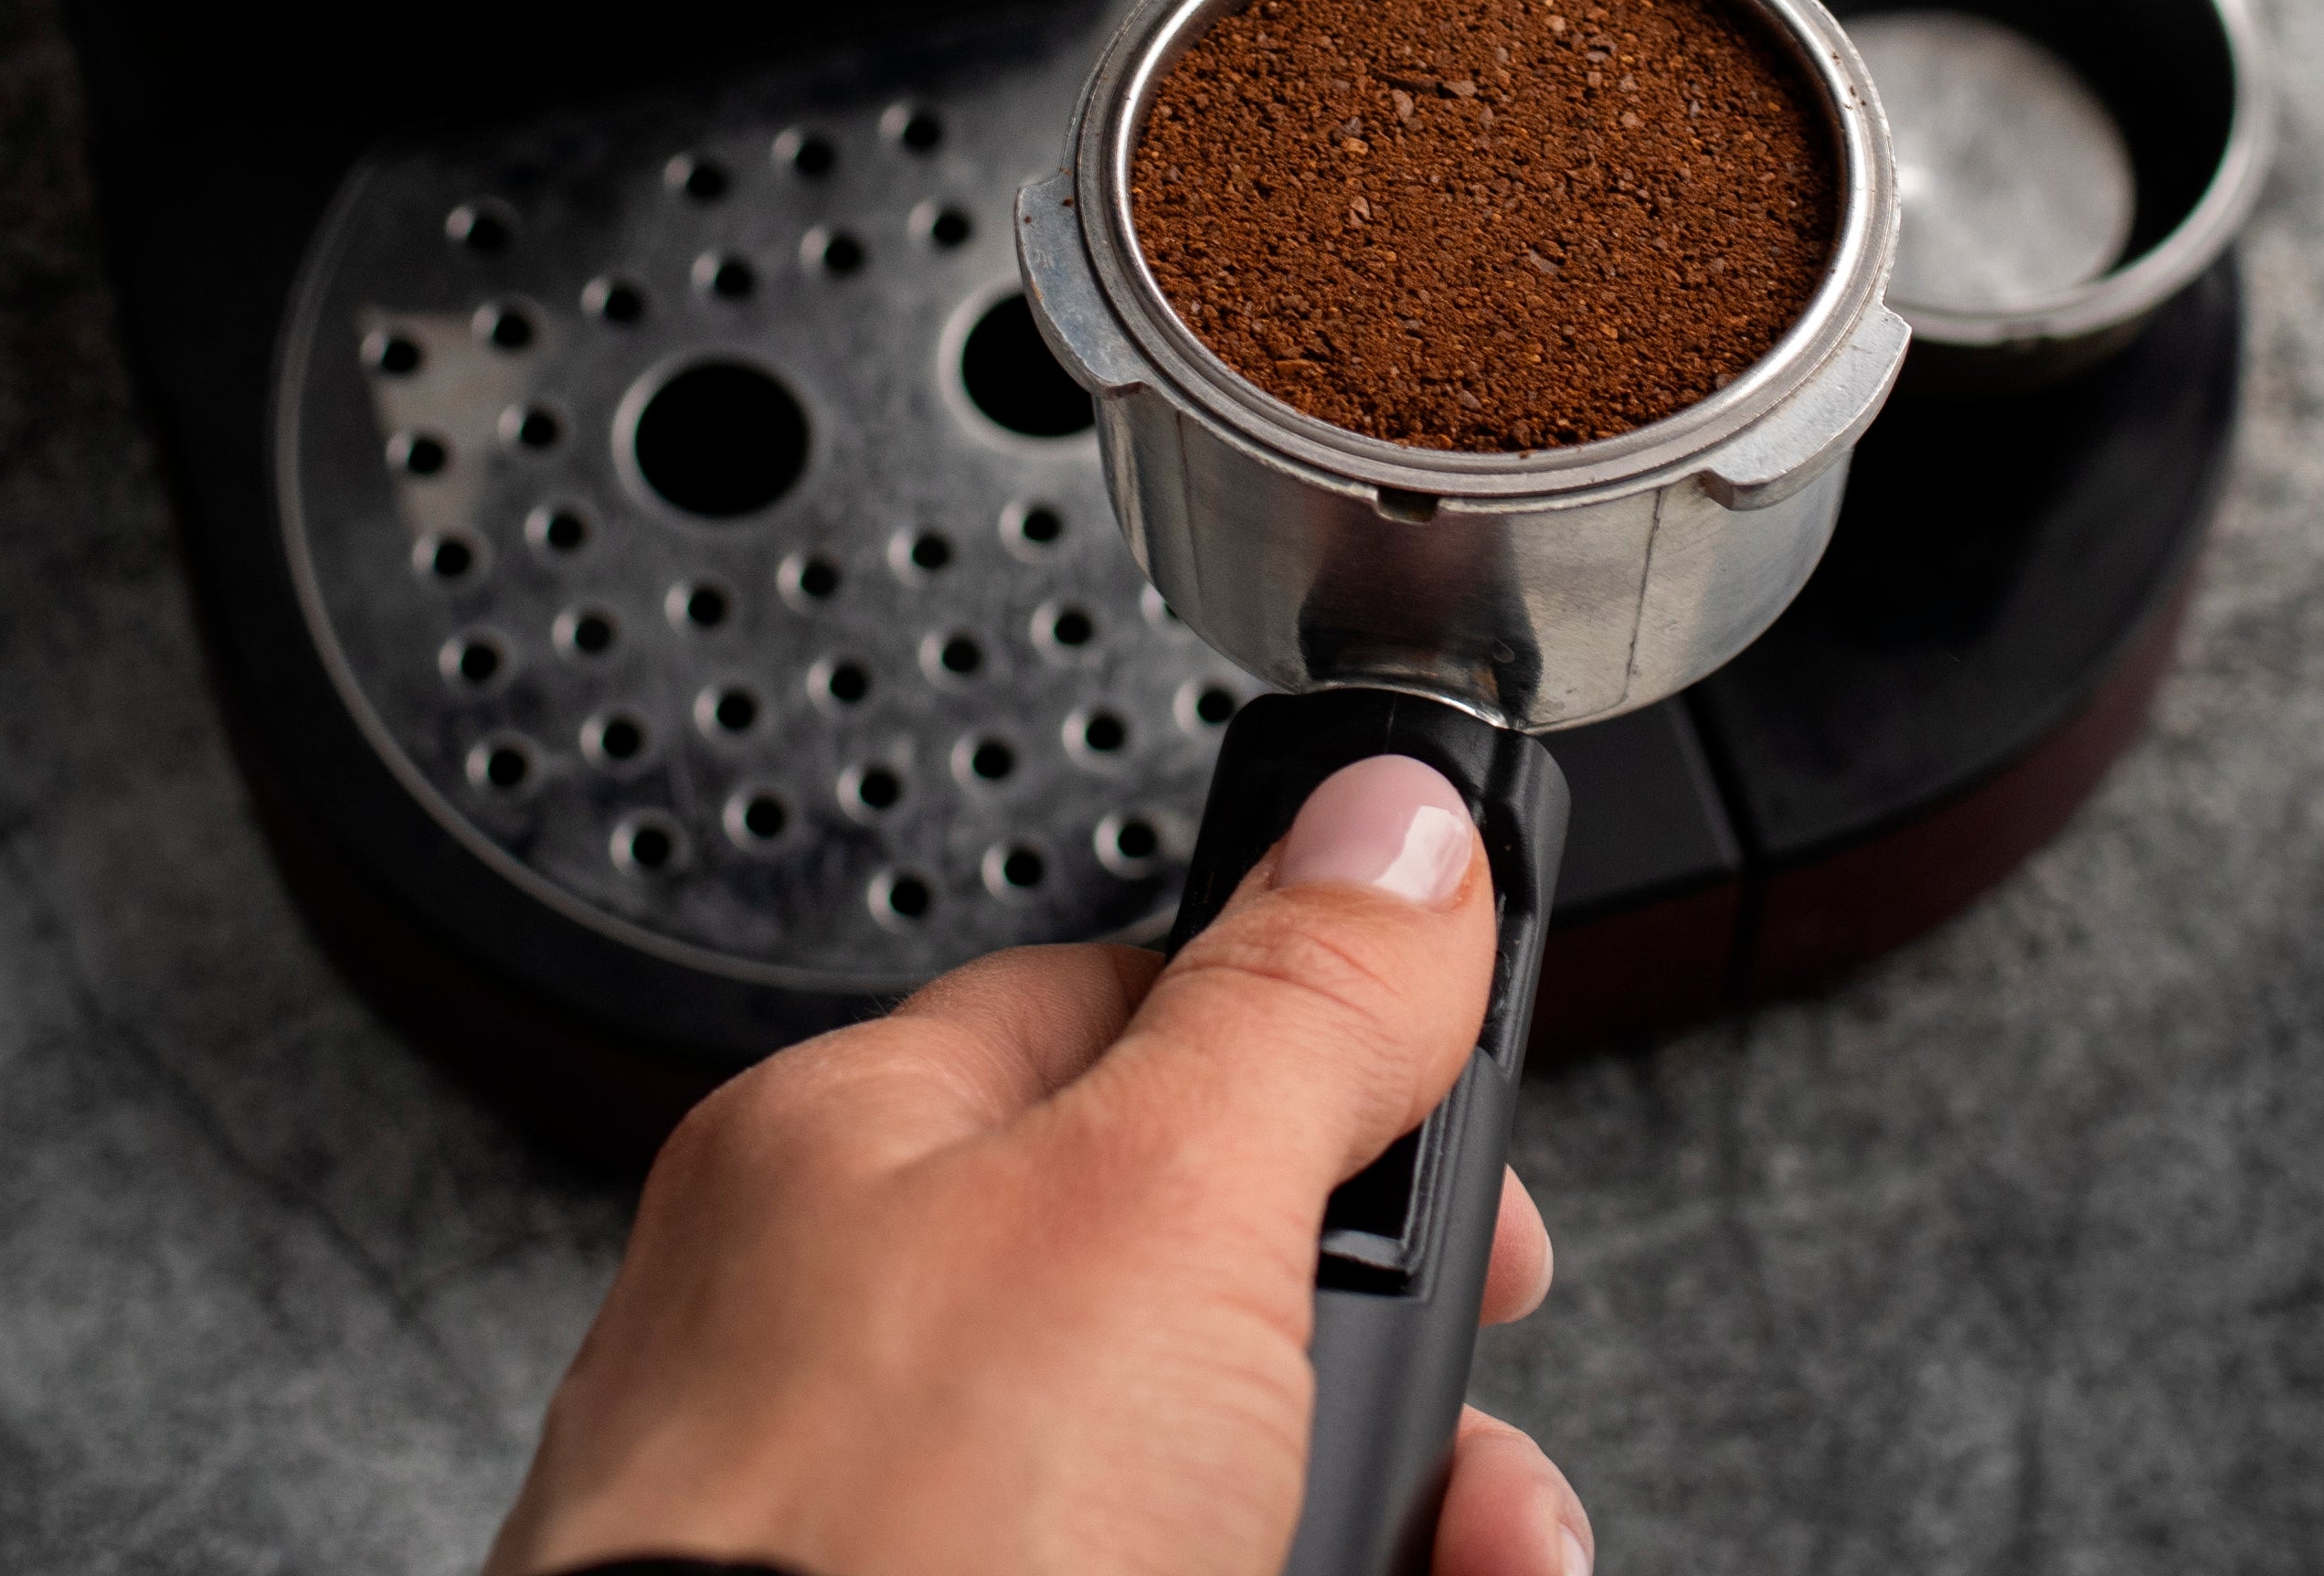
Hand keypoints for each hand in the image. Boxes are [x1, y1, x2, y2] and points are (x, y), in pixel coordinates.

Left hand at [484, 756, 1585, 1575]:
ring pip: (1223, 1473)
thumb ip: (1290, 1005)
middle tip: (1457, 1415)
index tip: (1466, 1162)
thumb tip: (1390, 822)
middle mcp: (857, 1349)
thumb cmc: (872, 1567)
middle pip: (1217, 1279)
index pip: (1138, 1010)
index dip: (1332, 1064)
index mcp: (857, 1153)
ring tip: (1465, 1561)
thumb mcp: (1152, 1212)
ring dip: (1400, 1510)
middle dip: (1398, 1356)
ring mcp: (912, 1536)